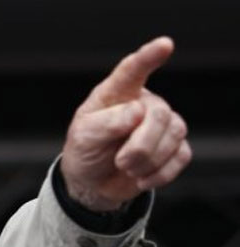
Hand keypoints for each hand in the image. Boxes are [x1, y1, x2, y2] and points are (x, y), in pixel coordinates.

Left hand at [60, 37, 191, 210]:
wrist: (91, 183)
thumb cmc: (85, 151)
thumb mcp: (83, 138)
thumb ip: (106, 123)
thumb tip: (136, 111)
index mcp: (116, 94)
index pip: (132, 70)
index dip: (148, 57)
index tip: (164, 44)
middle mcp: (143, 103)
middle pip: (159, 114)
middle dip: (141, 144)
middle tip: (121, 162)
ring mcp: (161, 125)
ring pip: (174, 134)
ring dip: (148, 160)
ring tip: (126, 168)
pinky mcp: (173, 147)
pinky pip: (181, 155)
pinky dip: (161, 173)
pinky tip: (141, 177)